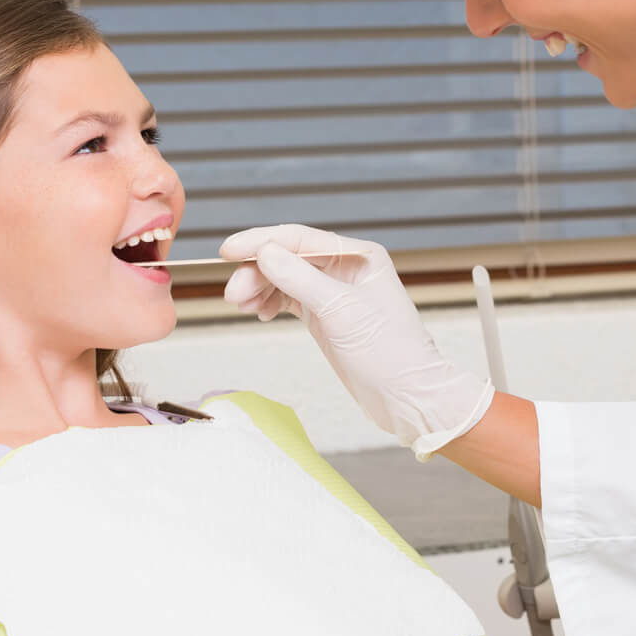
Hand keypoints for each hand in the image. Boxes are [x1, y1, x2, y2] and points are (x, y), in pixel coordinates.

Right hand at [219, 224, 493, 456]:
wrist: (408, 397)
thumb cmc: (389, 353)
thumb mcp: (341, 312)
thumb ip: (301, 279)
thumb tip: (265, 252)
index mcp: (358, 256)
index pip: (300, 238)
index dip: (261, 241)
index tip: (227, 250)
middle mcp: (346, 268)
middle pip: (288, 258)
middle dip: (257, 272)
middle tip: (233, 295)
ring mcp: (335, 293)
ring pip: (285, 278)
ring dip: (260, 288)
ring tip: (241, 306)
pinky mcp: (327, 316)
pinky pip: (290, 299)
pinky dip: (271, 302)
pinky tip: (259, 313)